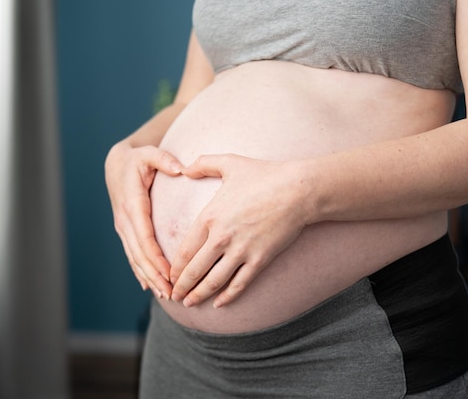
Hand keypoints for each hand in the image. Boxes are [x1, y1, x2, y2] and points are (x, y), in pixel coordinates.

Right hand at [105, 141, 183, 298]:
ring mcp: (123, 228)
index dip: (156, 258)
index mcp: (133, 205)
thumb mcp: (149, 153)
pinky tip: (149, 286)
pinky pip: (132, 255)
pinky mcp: (125, 231)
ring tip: (165, 295)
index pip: (145, 237)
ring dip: (149, 278)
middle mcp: (125, 220)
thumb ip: (164, 159)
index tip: (170, 274)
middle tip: (172, 293)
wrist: (116, 164)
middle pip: (140, 254)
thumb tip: (180, 169)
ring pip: (135, 258)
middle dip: (155, 276)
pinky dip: (140, 271)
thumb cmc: (137, 159)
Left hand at [170, 154, 311, 307]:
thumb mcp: (229, 163)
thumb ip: (203, 164)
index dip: (175, 268)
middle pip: (195, 270)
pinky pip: (240, 283)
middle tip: (174, 296)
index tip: (169, 276)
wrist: (298, 190)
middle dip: (182, 287)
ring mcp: (241, 251)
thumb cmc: (264, 174)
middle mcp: (221, 238)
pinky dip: (228, 296)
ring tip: (189, 303)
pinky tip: (219, 304)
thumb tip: (183, 168)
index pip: (185, 250)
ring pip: (214, 281)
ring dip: (199, 295)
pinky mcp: (260, 259)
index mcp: (209, 217)